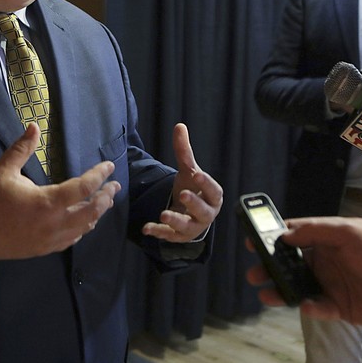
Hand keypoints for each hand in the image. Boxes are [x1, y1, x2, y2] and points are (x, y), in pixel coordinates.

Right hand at [0, 123, 120, 259]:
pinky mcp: (45, 249)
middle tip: (115, 186)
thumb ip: (21, 148)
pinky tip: (85, 221)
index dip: (99, 175)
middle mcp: (53, 223)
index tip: (109, 166)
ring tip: (105, 200)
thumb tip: (33, 126)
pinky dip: (82, 228)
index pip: (83, 188)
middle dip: (106, 197)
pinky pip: (72, 239)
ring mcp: (51, 239)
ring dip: (97, 213)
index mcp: (46, 202)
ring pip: (84, 227)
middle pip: (91, 211)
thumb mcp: (3, 170)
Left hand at [142, 123, 222, 242]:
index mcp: (212, 197)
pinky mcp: (178, 236)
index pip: (214, 191)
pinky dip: (159, 232)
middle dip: (194, 203)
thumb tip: (179, 126)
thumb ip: (184, 151)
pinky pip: (170, 236)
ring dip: (175, 221)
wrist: (189, 212)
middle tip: (183, 194)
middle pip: (203, 211)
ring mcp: (193, 227)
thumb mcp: (188, 170)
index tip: (197, 173)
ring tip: (163, 214)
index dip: (207, 183)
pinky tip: (147, 228)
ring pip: (187, 227)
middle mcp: (206, 214)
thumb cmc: (194, 188)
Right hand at [246, 217, 361, 326]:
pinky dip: (309, 308)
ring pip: (297, 287)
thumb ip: (317, 229)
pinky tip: (306, 305)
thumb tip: (287, 234)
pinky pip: (317, 307)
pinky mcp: (339, 306)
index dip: (273, 237)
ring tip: (264, 295)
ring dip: (280, 290)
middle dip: (269, 267)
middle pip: (289, 263)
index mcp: (327, 238)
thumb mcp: (351, 231)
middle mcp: (325, 260)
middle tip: (253, 271)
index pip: (294, 235)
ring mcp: (331, 283)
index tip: (254, 240)